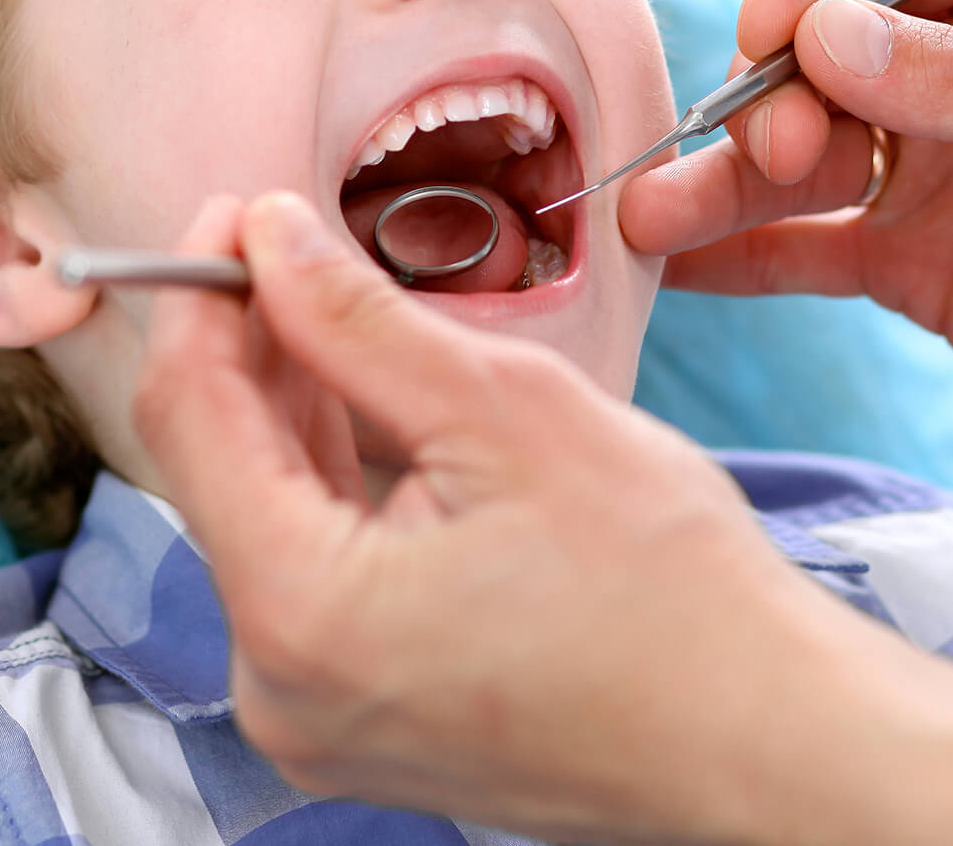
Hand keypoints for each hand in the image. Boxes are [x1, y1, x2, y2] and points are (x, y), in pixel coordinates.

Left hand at [132, 191, 952, 845]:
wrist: (765, 737)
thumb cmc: (672, 593)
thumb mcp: (510, 412)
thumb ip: (360, 321)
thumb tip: (268, 237)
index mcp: (299, 612)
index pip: (187, 417)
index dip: (201, 296)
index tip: (237, 214)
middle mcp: (276, 689)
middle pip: (219, 472)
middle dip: (251, 349)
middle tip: (294, 245)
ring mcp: (317, 719)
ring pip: (266, 522)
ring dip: (294, 413)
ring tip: (343, 316)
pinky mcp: (363, 724)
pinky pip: (313, 580)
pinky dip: (335, 490)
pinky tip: (374, 413)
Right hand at [620, 0, 952, 478]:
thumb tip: (823, 34)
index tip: (772, 35)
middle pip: (815, 49)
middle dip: (767, 95)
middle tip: (768, 158)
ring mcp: (932, 165)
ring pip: (795, 152)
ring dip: (720, 181)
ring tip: (650, 219)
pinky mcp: (912, 260)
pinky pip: (805, 246)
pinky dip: (739, 255)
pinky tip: (674, 266)